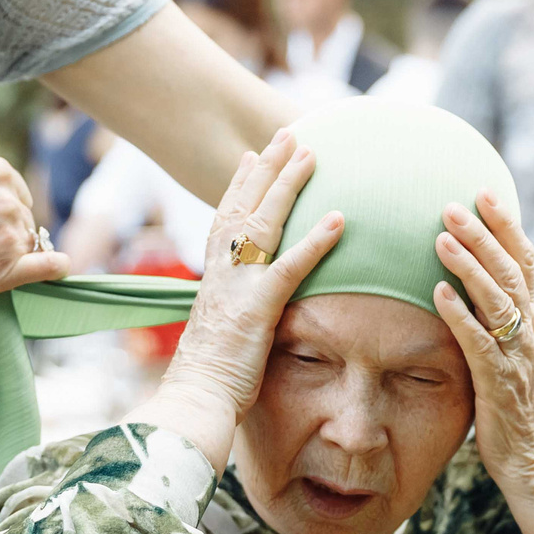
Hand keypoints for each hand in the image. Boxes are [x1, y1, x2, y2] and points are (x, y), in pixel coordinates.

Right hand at [0, 158, 69, 297]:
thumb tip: (10, 198)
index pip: (16, 193)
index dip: (2, 209)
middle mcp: (8, 200)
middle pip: (22, 219)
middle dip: (3, 230)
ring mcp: (11, 234)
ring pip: (26, 243)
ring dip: (8, 251)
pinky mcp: (9, 267)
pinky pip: (48, 265)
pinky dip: (55, 266)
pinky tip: (59, 267)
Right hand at [130, 128, 341, 468]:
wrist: (194, 398)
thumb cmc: (209, 376)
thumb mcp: (222, 331)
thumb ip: (235, 310)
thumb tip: (246, 311)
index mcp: (213, 275)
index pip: (226, 217)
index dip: (239, 184)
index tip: (250, 156)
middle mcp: (222, 271)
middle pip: (244, 205)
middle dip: (266, 167)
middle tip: (286, 134)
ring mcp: (239, 285)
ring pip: (265, 221)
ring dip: (288, 184)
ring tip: (311, 153)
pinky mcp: (259, 306)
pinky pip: (292, 266)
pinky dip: (315, 241)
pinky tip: (339, 219)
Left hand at [433, 194, 533, 533]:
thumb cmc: (520, 408)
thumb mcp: (520, 354)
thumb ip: (513, 315)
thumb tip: (512, 271)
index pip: (526, 263)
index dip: (508, 226)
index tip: (487, 192)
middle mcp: (529, 333)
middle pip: (510, 271)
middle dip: (483, 234)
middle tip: (454, 202)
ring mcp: (516, 357)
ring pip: (496, 300)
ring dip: (469, 265)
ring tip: (441, 236)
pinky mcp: (498, 384)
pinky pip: (479, 343)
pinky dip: (460, 315)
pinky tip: (438, 293)